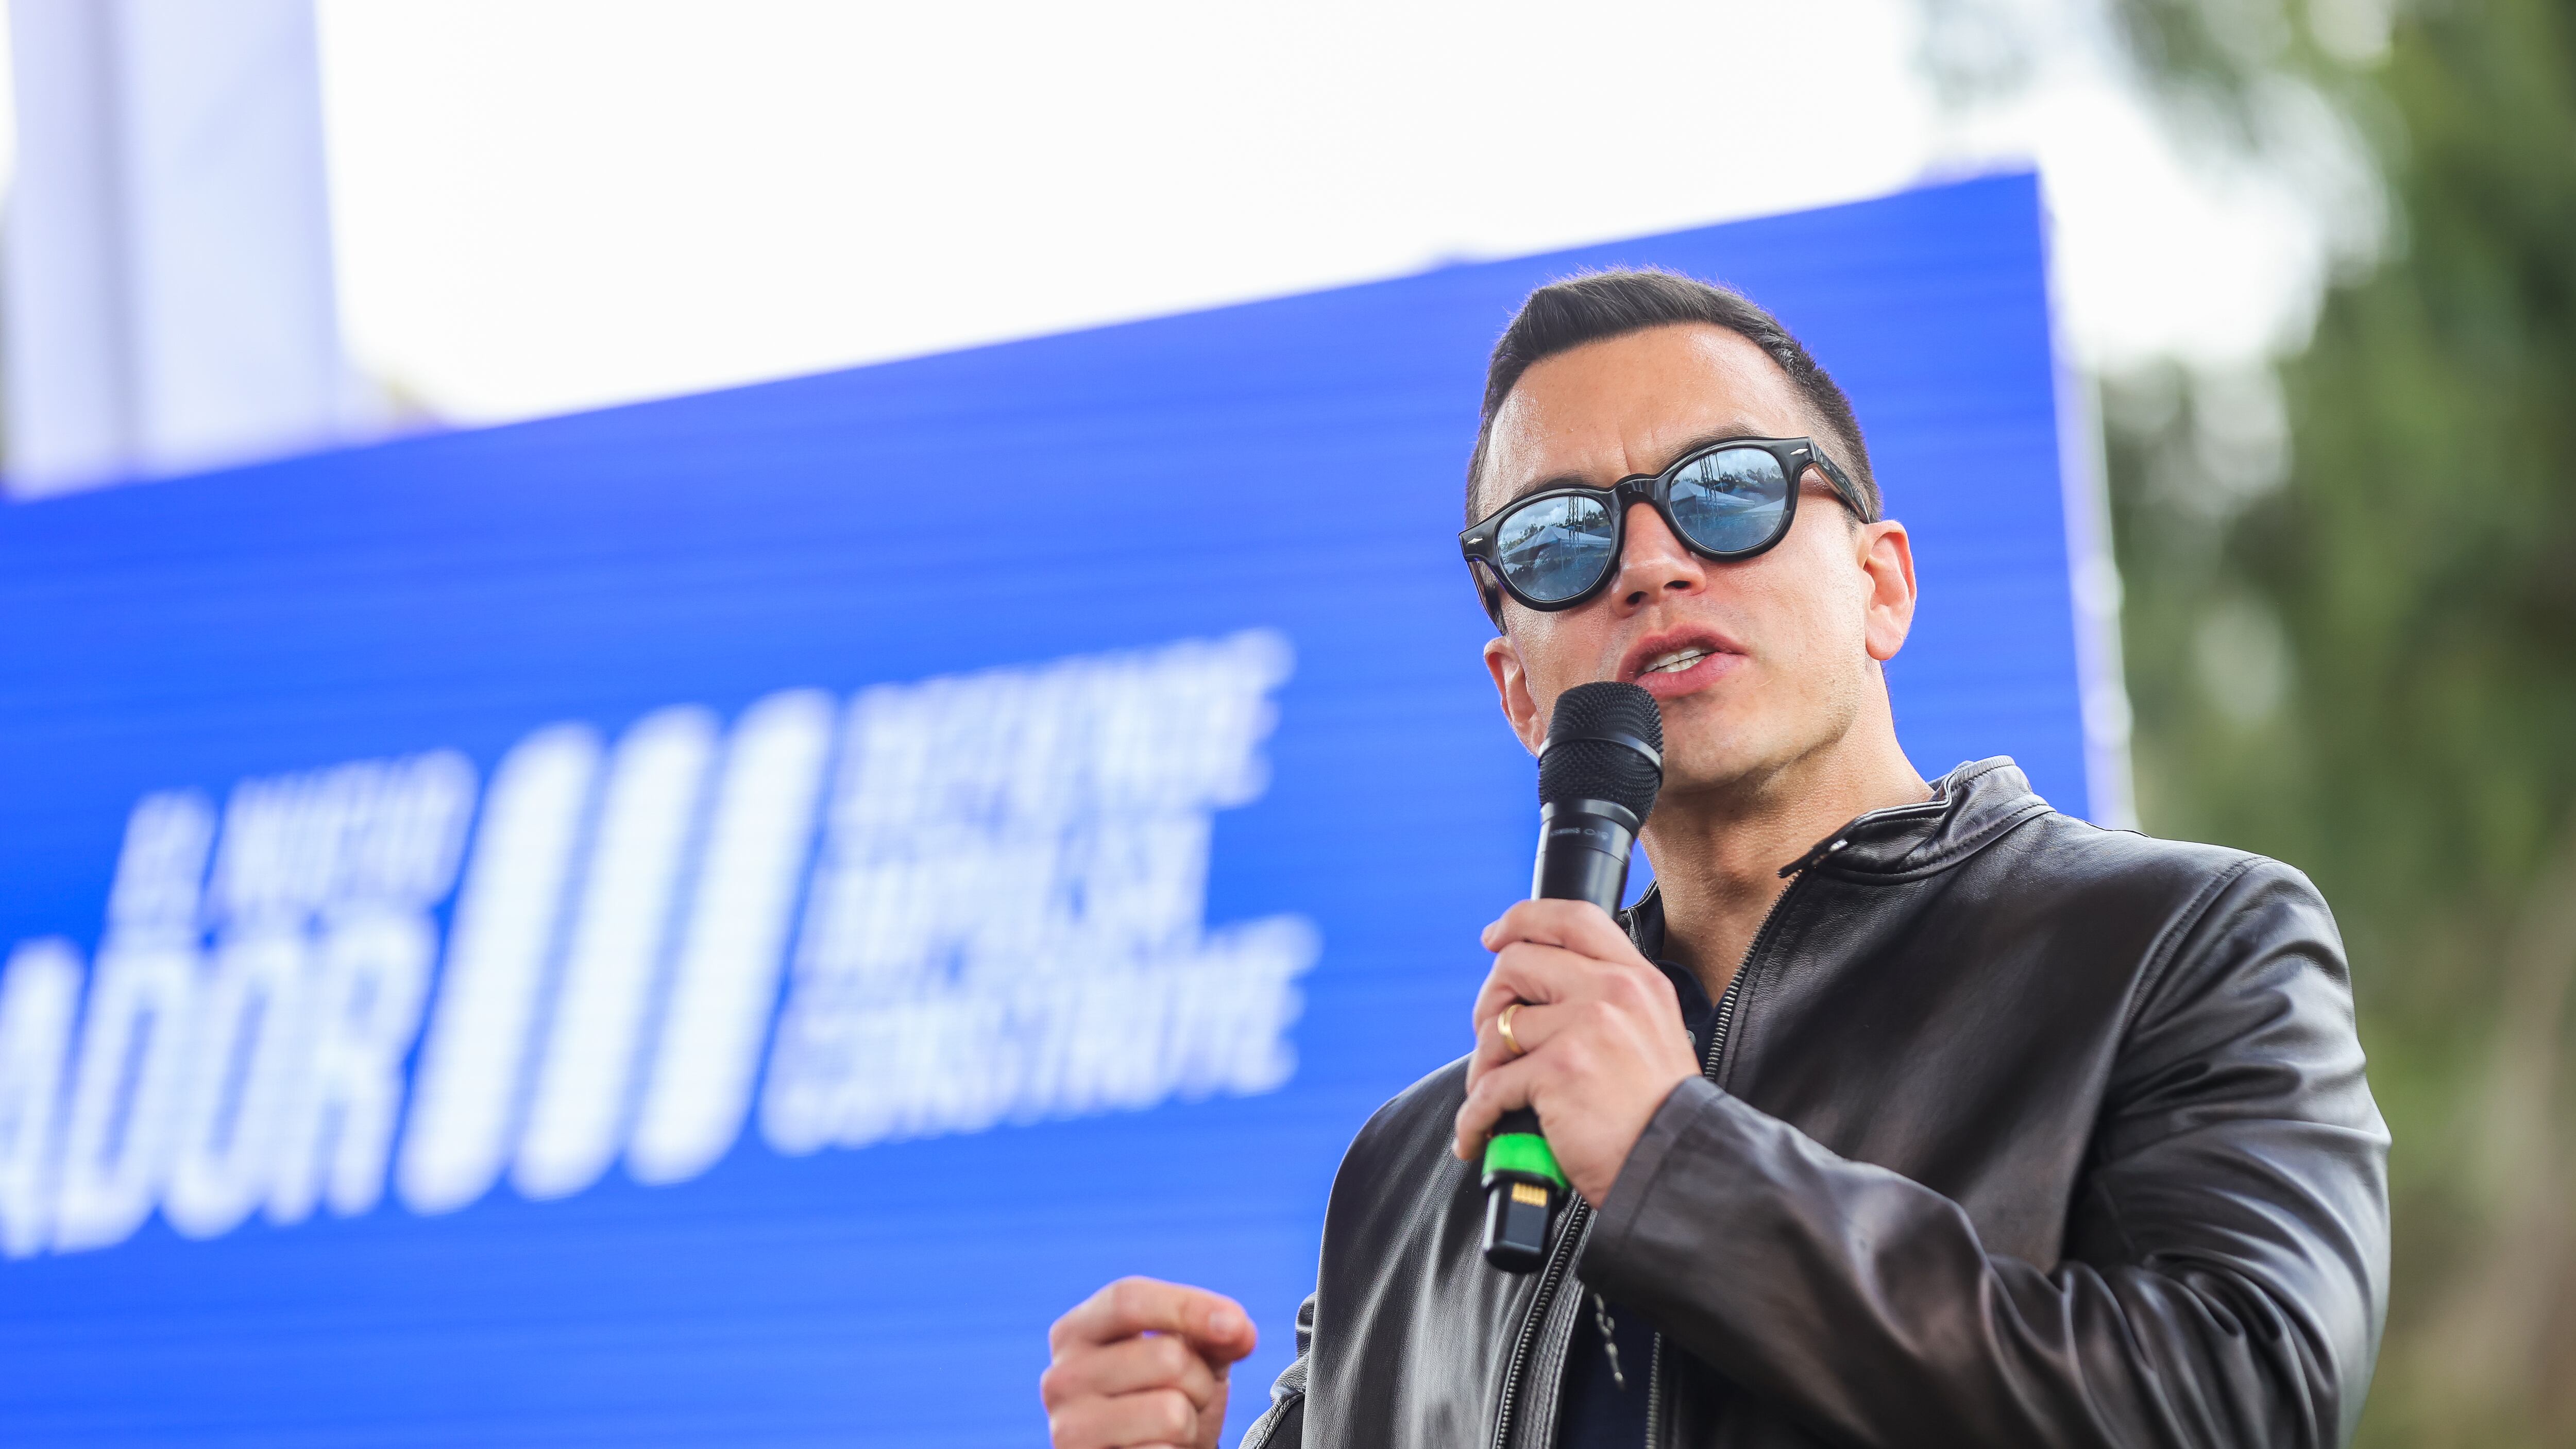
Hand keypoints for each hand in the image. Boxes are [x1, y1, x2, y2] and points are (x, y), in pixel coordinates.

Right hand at [1043, 1276, 1258, 1448]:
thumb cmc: (1163, 1398)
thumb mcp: (1189, 1355)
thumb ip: (1214, 1333)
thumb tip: (1237, 1329)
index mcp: (1076, 1332)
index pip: (1129, 1300)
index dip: (1189, 1307)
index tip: (1236, 1325)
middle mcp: (1061, 1377)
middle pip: (1167, 1356)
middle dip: (1201, 1381)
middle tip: (1188, 1397)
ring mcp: (1068, 1428)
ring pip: (1172, 1411)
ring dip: (1191, 1423)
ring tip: (1172, 1428)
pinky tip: (1158, 1448)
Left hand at [1453, 898, 1699, 1205]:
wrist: (1677, 1167)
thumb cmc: (1658, 1114)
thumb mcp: (1653, 1033)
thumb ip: (1609, 1000)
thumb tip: (1540, 991)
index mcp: (1638, 979)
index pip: (1573, 919)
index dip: (1523, 920)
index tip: (1495, 936)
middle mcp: (1614, 992)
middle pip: (1518, 962)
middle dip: (1490, 1002)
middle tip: (1492, 1038)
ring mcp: (1585, 1028)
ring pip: (1497, 1025)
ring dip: (1484, 1065)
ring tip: (1493, 1096)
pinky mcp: (1559, 1070)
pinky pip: (1490, 1085)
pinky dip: (1475, 1116)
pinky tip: (1479, 1133)